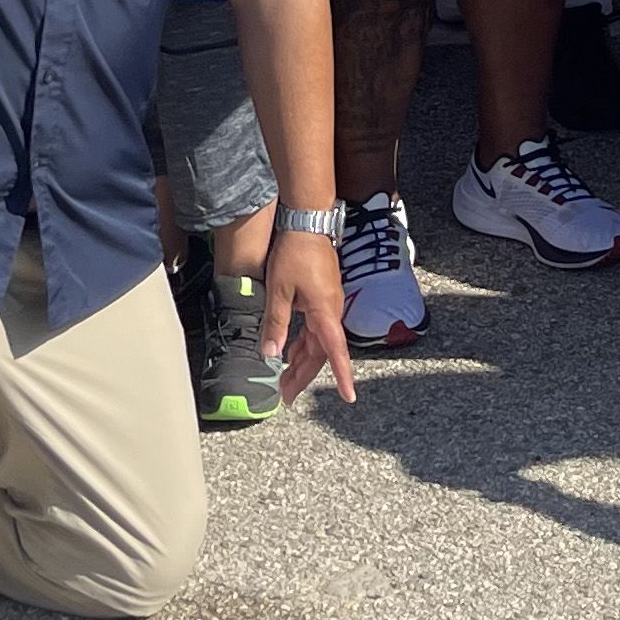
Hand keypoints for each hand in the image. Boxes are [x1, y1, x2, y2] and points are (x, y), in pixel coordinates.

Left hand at [261, 217, 358, 407]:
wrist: (307, 222)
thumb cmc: (295, 253)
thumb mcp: (279, 290)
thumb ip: (276, 323)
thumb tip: (270, 354)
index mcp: (324, 313)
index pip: (335, 352)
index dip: (342, 376)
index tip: (349, 396)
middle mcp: (330, 312)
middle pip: (320, 353)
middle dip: (303, 376)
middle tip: (286, 396)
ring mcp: (327, 305)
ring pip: (317, 342)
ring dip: (301, 361)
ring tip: (284, 380)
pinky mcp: (322, 298)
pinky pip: (314, 329)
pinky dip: (302, 344)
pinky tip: (290, 352)